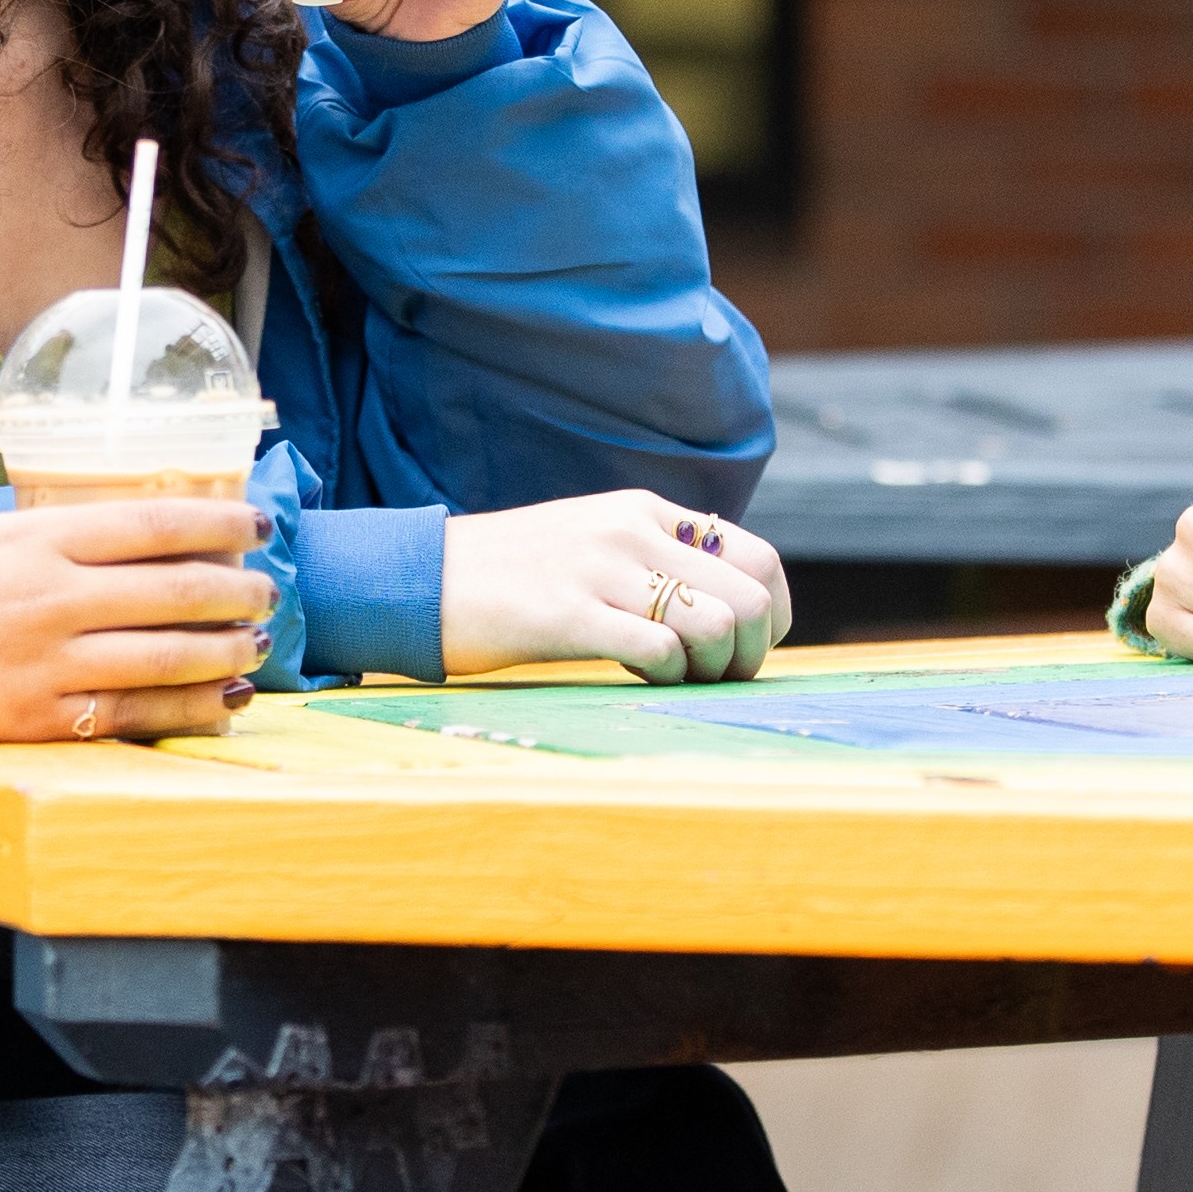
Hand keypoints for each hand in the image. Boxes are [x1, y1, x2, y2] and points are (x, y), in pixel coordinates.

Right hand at [0, 499, 273, 743]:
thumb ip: (35, 540)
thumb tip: (100, 542)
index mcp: (34, 540)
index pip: (152, 523)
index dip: (217, 521)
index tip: (256, 522)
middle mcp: (53, 598)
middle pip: (175, 589)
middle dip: (235, 590)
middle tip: (266, 589)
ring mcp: (49, 663)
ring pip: (166, 656)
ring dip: (225, 650)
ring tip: (255, 646)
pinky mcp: (37, 721)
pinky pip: (132, 716)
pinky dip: (187, 710)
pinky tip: (221, 704)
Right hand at [440, 494, 789, 684]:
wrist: (420, 577)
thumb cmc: (511, 577)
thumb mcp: (593, 543)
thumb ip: (654, 560)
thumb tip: (724, 609)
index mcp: (645, 511)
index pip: (758, 557)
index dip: (772, 615)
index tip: (744, 648)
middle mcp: (631, 531)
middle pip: (751, 594)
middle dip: (752, 651)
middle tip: (718, 677)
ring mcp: (599, 569)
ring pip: (716, 623)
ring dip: (713, 669)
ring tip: (678, 679)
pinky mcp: (567, 613)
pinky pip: (659, 651)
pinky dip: (669, 678)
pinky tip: (640, 680)